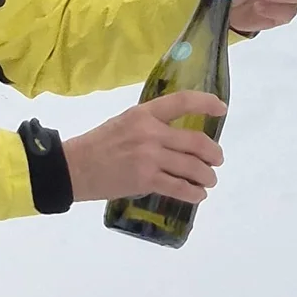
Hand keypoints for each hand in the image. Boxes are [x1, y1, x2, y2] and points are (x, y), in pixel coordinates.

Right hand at [64, 91, 226, 204]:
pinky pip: (179, 187)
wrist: (74, 168)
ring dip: (207, 176)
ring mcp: (149, 157)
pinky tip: (198, 194)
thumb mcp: (125, 122)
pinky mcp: (145, 179)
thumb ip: (151, 124)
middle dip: (214, 154)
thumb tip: (180, 137)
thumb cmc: (98, 144)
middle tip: (217, 160)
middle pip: (197, 142)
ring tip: (209, 180)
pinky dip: (194, 193)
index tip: (222, 110)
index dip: (207, 104)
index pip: (183, 102)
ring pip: (193, 167)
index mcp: (144, 114)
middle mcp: (150, 133)